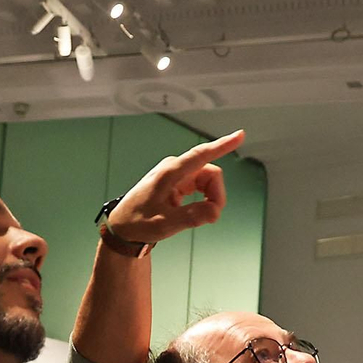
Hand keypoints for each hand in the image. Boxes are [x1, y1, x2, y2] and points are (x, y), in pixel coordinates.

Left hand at [108, 130, 246, 243]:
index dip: (222, 145)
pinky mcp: (178, 183)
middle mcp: (174, 169)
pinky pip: (201, 186)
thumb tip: (214, 211)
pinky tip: (193, 211)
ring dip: (210, 199)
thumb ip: (191, 217)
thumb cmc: (137, 223)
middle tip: (210, 217)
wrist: (123, 227)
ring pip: (208, 181)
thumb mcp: (164, 224)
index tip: (240, 135)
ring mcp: (176, 175)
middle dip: (216, 195)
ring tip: (198, 217)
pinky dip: (204, 200)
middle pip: (211, 174)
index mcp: (169, 173)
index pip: (201, 154)